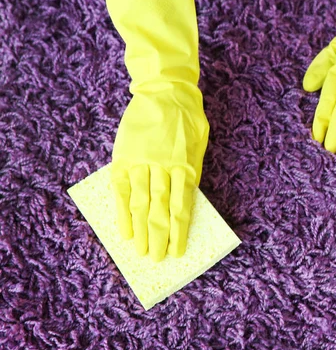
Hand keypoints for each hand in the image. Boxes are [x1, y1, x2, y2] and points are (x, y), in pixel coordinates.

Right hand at [111, 85, 208, 261]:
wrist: (165, 90)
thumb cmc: (188, 119)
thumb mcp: (199, 145)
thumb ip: (192, 173)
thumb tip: (185, 202)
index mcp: (186, 166)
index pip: (182, 208)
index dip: (179, 232)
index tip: (178, 251)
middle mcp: (163, 167)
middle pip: (160, 210)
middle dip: (158, 237)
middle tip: (156, 259)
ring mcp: (142, 162)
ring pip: (140, 203)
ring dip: (140, 230)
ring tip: (140, 251)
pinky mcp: (124, 157)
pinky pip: (121, 188)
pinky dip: (122, 211)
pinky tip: (124, 230)